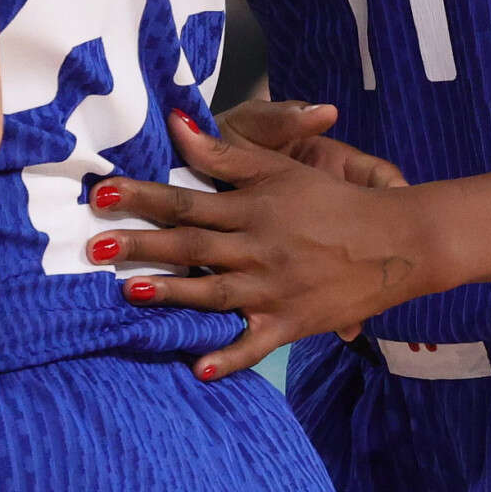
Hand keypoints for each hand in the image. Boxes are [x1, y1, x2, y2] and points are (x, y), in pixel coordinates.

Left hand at [99, 109, 446, 377]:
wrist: (394, 240)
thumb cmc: (331, 201)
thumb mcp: (280, 169)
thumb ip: (225, 151)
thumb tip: (175, 122)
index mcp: (253, 207)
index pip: (188, 199)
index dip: (144, 197)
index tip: (102, 194)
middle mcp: (258, 246)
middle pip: (192, 244)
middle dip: (142, 245)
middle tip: (95, 248)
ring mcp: (273, 287)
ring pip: (214, 291)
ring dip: (174, 292)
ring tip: (132, 292)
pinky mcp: (289, 321)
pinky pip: (254, 344)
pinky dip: (229, 357)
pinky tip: (199, 369)